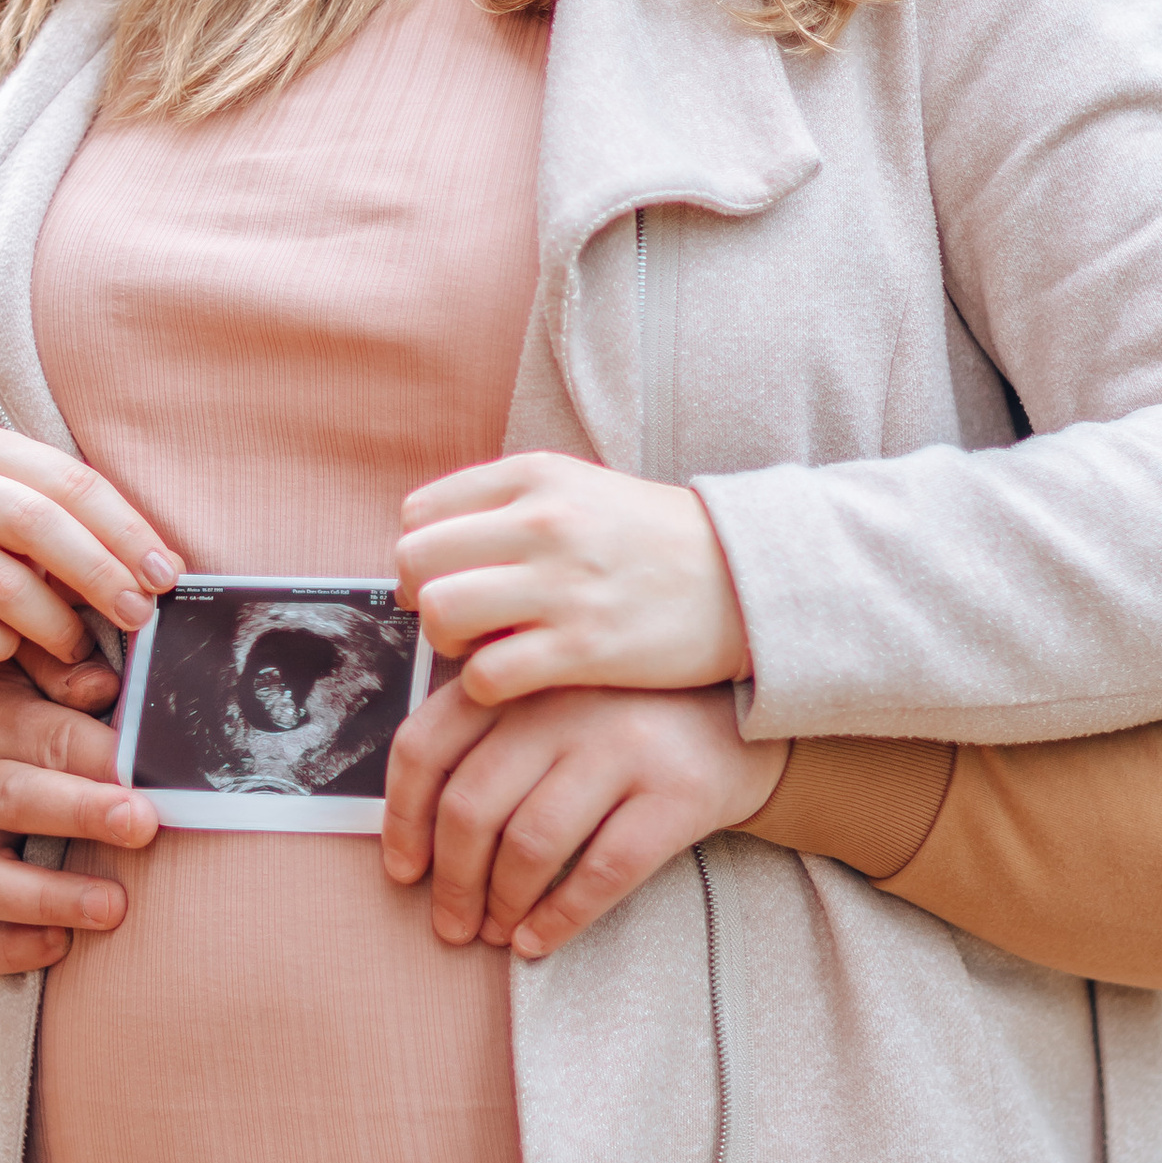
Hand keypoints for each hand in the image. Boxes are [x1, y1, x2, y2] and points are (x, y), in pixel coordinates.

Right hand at [0, 427, 183, 688]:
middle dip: (98, 572)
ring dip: (56, 624)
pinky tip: (9, 649)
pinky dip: (3, 648)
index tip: (165, 575)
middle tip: (139, 614)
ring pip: (2, 584)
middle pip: (36, 523)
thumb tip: (166, 571)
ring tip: (76, 645)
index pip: (70, 482)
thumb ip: (94, 544)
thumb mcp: (39, 536)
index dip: (126, 530)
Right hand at [0, 659, 159, 975]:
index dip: (106, 756)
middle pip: (17, 800)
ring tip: (113, 907)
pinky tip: (60, 947)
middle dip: (82, 814)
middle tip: (140, 825)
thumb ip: (66, 672)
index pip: (55, 737)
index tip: (154, 772)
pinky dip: (7, 950)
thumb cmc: (12, 712)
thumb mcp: (27, 671)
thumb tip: (106, 686)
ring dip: (49, 897)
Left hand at [380, 680, 784, 959]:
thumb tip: (416, 835)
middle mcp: (566, 705)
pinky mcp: (676, 793)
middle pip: (473, 804)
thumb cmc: (623, 725)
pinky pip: (601, 871)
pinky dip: (559, 919)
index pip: (428, 745)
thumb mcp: (551, 704)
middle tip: (451, 924)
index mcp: (521, 682)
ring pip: (531, 843)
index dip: (403, 818)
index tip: (404, 871)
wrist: (743, 724)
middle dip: (452, 881)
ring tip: (496, 932)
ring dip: (501, 905)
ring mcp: (623, 746)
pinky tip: (539, 941)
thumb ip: (491, 738)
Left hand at [393, 453, 748, 706]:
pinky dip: (487, 686)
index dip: (423, 555)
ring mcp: (563, 584)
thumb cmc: (654, 542)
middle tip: (458, 620)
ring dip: (448, 642)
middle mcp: (543, 521)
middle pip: (416, 560)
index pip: (420, 513)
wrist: (745, 580)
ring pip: (442, 613)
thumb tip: (435, 548)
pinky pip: (487, 674)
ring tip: (484, 649)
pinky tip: (516, 680)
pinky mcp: (584, 647)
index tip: (450, 579)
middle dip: (423, 598)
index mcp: (536, 476)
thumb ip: (509, 508)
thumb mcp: (581, 490)